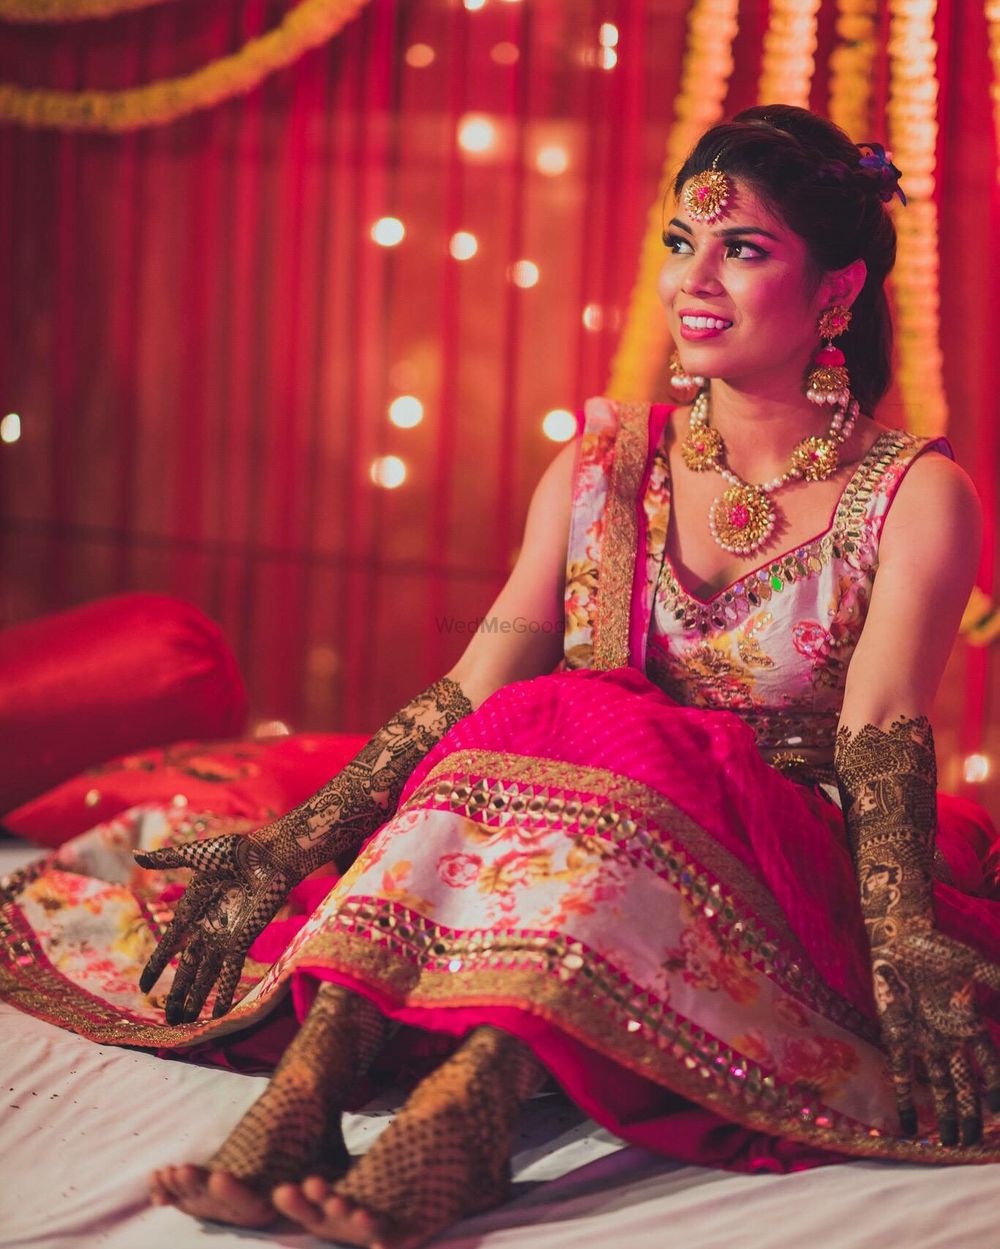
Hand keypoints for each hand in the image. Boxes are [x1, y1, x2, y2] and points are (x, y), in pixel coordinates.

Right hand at [133, 833, 297, 1023]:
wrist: (268, 854)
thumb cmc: (235, 851)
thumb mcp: (196, 855)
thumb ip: (166, 859)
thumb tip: (135, 855)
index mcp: (192, 909)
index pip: (168, 945)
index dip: (155, 966)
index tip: (144, 987)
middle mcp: (206, 928)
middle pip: (187, 969)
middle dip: (177, 994)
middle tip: (167, 1020)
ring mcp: (224, 937)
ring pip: (206, 976)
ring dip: (196, 1000)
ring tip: (185, 1025)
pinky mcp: (243, 940)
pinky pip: (230, 972)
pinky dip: (222, 994)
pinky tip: (217, 1015)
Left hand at [872, 926, 999, 1145]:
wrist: (900, 939)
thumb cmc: (938, 950)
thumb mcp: (973, 966)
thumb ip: (998, 983)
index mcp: (969, 1025)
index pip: (990, 1067)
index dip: (996, 1090)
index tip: (998, 1113)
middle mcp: (949, 1040)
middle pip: (964, 1086)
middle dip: (969, 1116)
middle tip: (971, 1145)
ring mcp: (923, 1041)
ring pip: (938, 1088)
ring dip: (943, 1116)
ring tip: (949, 1145)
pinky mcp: (897, 1037)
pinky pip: (902, 1074)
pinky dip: (904, 1101)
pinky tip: (908, 1127)